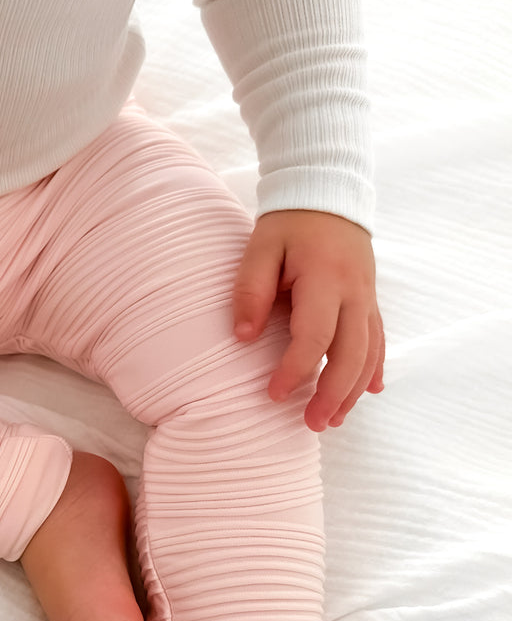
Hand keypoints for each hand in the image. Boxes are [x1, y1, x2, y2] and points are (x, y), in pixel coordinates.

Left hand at [232, 210, 383, 432]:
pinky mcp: (370, 300)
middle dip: (333, 394)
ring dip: (353, 390)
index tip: (273, 394)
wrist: (327, 195)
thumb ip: (251, 291)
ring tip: (332, 420)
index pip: (315, 336)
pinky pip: (378, 339)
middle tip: (312, 425)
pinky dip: (374, 368)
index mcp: (325, 279)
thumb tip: (243, 338)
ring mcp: (367, 298)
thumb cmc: (288, 224)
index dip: (295, 370)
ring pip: (369, 353)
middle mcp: (355, 293)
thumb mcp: (260, 248)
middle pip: (351, 354)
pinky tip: (370, 391)